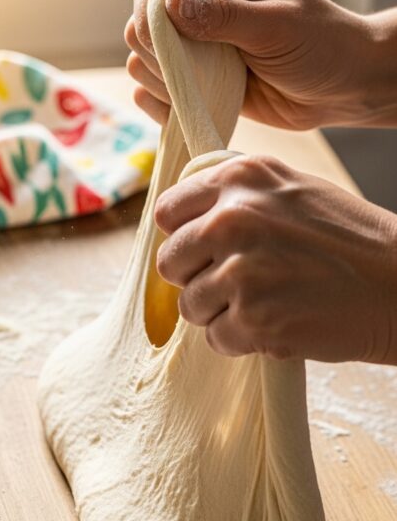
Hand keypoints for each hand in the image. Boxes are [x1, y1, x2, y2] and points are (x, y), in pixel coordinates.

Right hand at [125, 0, 381, 129]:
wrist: (339, 87)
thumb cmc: (319, 45)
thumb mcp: (275, 28)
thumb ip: (223, 17)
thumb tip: (170, 3)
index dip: (152, 13)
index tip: (172, 46)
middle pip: (138, 22)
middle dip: (161, 54)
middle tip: (204, 71)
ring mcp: (189, 40)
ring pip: (140, 59)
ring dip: (165, 82)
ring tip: (210, 89)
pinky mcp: (190, 77)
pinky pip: (149, 91)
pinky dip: (161, 105)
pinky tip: (189, 109)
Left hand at [155, 155, 396, 363]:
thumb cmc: (351, 240)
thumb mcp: (293, 189)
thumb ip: (238, 194)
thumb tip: (186, 216)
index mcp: (240, 180)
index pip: (168, 212)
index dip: (184, 237)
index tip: (204, 251)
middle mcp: (234, 219)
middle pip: (170, 263)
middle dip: (196, 278)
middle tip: (237, 284)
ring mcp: (241, 272)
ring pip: (189, 306)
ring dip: (219, 313)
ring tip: (264, 303)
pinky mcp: (253, 320)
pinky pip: (215, 339)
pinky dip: (240, 340)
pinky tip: (275, 324)